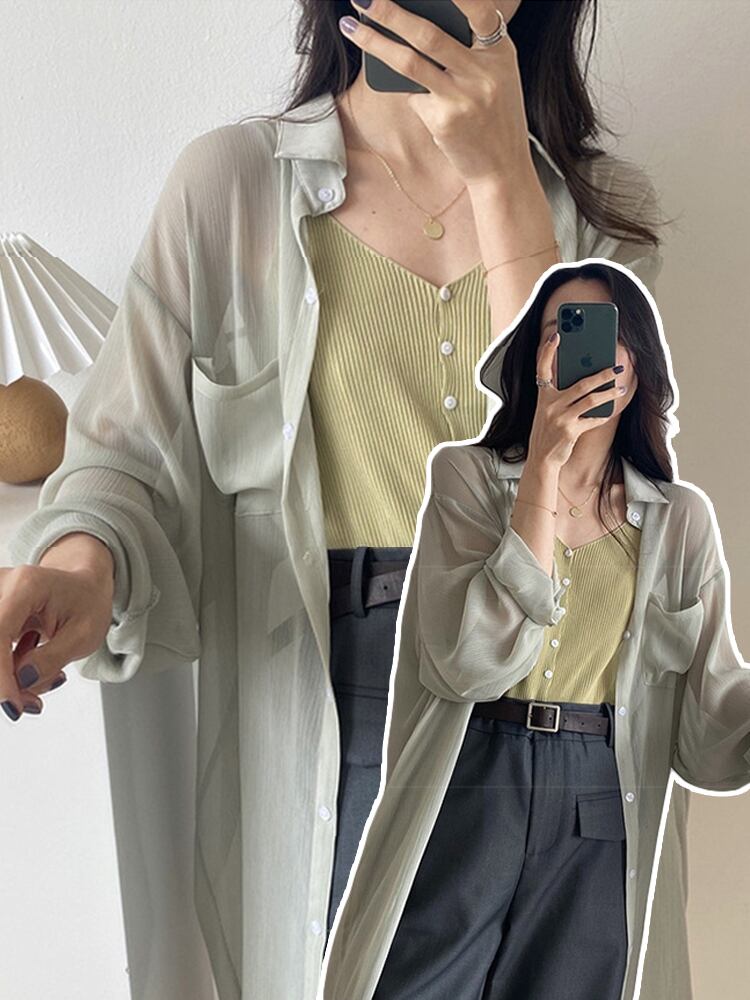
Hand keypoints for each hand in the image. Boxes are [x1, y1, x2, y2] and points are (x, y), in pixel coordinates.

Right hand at [0, 562, 114, 721]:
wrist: (83, 588)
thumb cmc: (86, 603)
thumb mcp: (84, 633)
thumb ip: (52, 657)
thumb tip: (22, 679)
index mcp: (25, 586)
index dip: (1, 674)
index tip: (13, 706)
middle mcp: (1, 587)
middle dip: (7, 681)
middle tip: (33, 701)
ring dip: (9, 679)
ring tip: (45, 677)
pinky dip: (9, 672)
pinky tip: (34, 667)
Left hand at [341, 0, 533, 186]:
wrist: (502, 167)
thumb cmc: (492, 116)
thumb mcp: (494, 77)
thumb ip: (468, 51)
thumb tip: (413, 26)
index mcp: (501, 52)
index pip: (478, 10)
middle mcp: (484, 72)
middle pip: (429, 33)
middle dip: (391, 11)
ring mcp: (463, 98)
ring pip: (409, 62)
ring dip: (374, 42)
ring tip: (350, 26)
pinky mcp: (444, 121)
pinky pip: (414, 97)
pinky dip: (410, 94)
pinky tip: (420, 101)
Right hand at [527, 331, 627, 468]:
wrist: (541, 458)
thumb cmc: (549, 431)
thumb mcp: (549, 410)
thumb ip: (562, 394)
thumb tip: (588, 379)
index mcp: (543, 396)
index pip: (542, 369)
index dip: (548, 352)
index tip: (557, 335)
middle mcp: (549, 405)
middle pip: (581, 383)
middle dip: (602, 374)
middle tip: (617, 366)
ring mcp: (559, 418)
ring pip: (591, 400)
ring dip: (609, 393)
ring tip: (620, 388)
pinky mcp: (569, 432)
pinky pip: (592, 419)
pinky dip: (603, 416)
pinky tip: (611, 410)